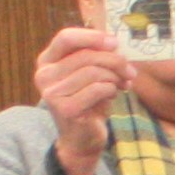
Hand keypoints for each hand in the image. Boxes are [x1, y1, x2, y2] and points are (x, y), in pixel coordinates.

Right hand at [35, 26, 133, 174]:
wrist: (83, 138)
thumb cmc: (88, 101)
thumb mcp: (90, 74)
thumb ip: (96, 56)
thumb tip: (113, 43)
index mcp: (47, 62)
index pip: (66, 37)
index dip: (92, 37)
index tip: (114, 42)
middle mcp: (44, 75)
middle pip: (86, 55)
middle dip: (114, 61)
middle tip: (130, 71)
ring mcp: (52, 93)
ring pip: (94, 71)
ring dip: (115, 77)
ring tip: (122, 84)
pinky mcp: (65, 108)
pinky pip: (98, 88)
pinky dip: (111, 90)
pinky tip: (113, 95)